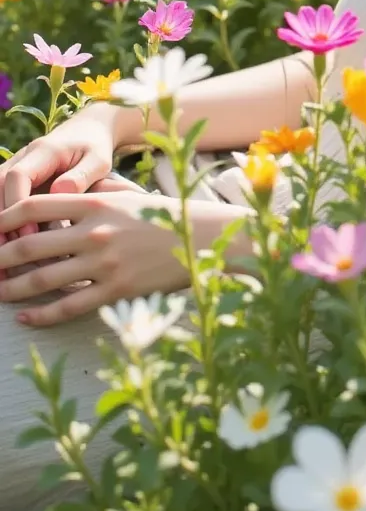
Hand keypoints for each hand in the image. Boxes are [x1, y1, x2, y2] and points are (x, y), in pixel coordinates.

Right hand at [0, 107, 119, 245]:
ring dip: (0, 220)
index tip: (29, 231)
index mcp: (45, 151)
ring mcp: (16, 165)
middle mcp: (24, 156)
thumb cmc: (96, 147)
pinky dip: (4, 219)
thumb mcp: (98, 160)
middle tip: (9, 249)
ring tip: (8, 250)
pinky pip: (2, 197)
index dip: (18, 204)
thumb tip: (59, 193)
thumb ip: (81, 176)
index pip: (18, 176)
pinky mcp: (16, 178)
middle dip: (2, 218)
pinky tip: (11, 243)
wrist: (89, 130)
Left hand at [0, 191, 250, 327]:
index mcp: (96, 204)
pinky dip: (42, 315)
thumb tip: (61, 193)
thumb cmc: (161, 214)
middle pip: (31, 245)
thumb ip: (95, 193)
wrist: (201, 238)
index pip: (36, 205)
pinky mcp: (116, 291)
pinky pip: (69, 307)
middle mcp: (95, 232)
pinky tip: (26, 318)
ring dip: (12, 289)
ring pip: (44, 280)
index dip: (4, 217)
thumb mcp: (127, 195)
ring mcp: (105, 263)